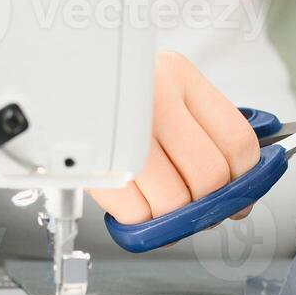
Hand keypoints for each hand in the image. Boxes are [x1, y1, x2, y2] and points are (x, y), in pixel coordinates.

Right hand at [89, 51, 260, 225]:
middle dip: (208, 203)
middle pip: (209, 176)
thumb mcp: (163, 88)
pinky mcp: (95, 163)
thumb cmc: (111, 91)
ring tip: (160, 202)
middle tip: (197, 207)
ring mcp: (122, 131)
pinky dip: (139, 219)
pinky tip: (134, 201)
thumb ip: (202, 126)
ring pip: (175, 201)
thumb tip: (241, 180)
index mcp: (179, 76)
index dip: (245, 179)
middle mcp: (152, 98)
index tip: (239, 195)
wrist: (50, 75)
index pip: (236, 141)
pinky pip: (135, 214)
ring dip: (172, 214)